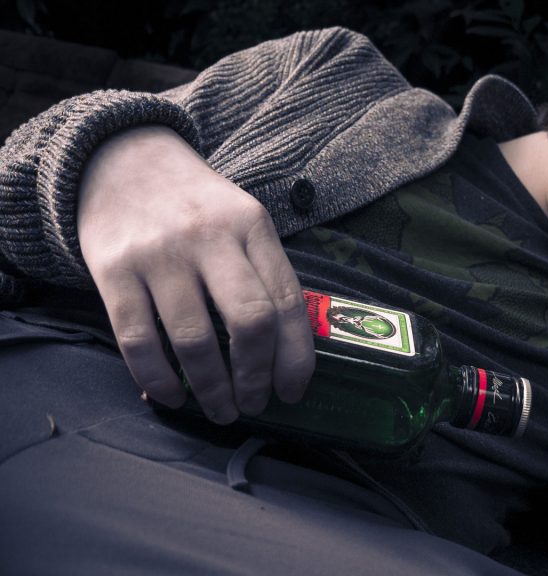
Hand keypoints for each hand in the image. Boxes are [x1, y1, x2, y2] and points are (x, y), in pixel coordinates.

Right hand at [78, 125, 314, 423]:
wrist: (122, 159)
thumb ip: (265, 274)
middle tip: (254, 405)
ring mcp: (159, 253)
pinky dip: (158, 378)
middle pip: (249, 321)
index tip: (293, 391)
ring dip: (212, 389)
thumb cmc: (196, 206)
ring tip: (221, 411)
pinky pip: (137, 338)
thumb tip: (285, 354)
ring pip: (194, 339)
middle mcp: (210, 237)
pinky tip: (173, 397)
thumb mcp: (243, 221)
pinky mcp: (113, 268)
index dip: (295, 356)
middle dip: (256, 376)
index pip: (286, 301)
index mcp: (253, 227)